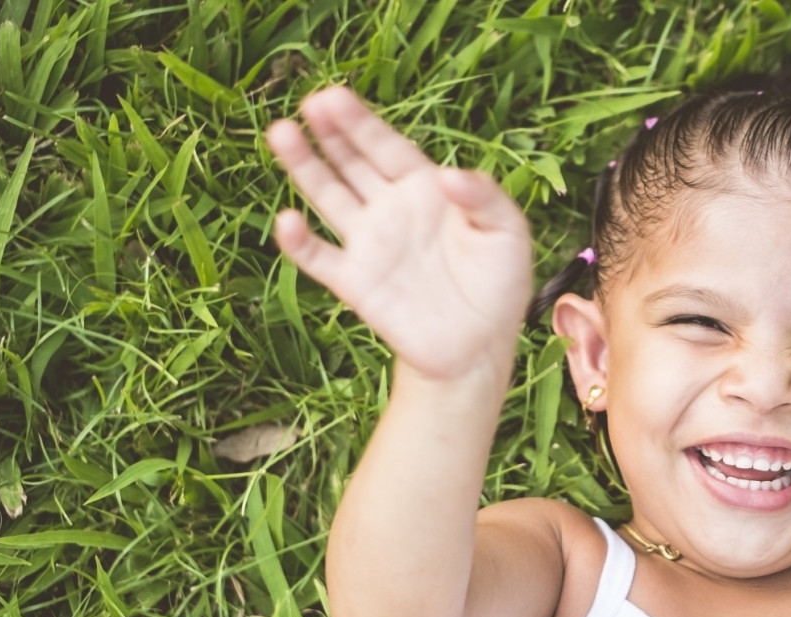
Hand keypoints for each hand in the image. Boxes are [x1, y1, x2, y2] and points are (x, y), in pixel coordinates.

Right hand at [265, 86, 533, 380]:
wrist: (480, 346)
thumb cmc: (499, 284)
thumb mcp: (508, 233)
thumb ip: (485, 197)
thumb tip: (449, 173)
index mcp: (425, 189)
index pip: (387, 147)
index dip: (361, 123)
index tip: (334, 96)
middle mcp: (390, 209)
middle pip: (352, 162)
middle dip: (331, 133)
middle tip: (309, 104)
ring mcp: (368, 243)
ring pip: (327, 195)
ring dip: (304, 166)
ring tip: (281, 133)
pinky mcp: (354, 282)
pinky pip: (319, 256)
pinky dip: (299, 241)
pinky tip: (288, 220)